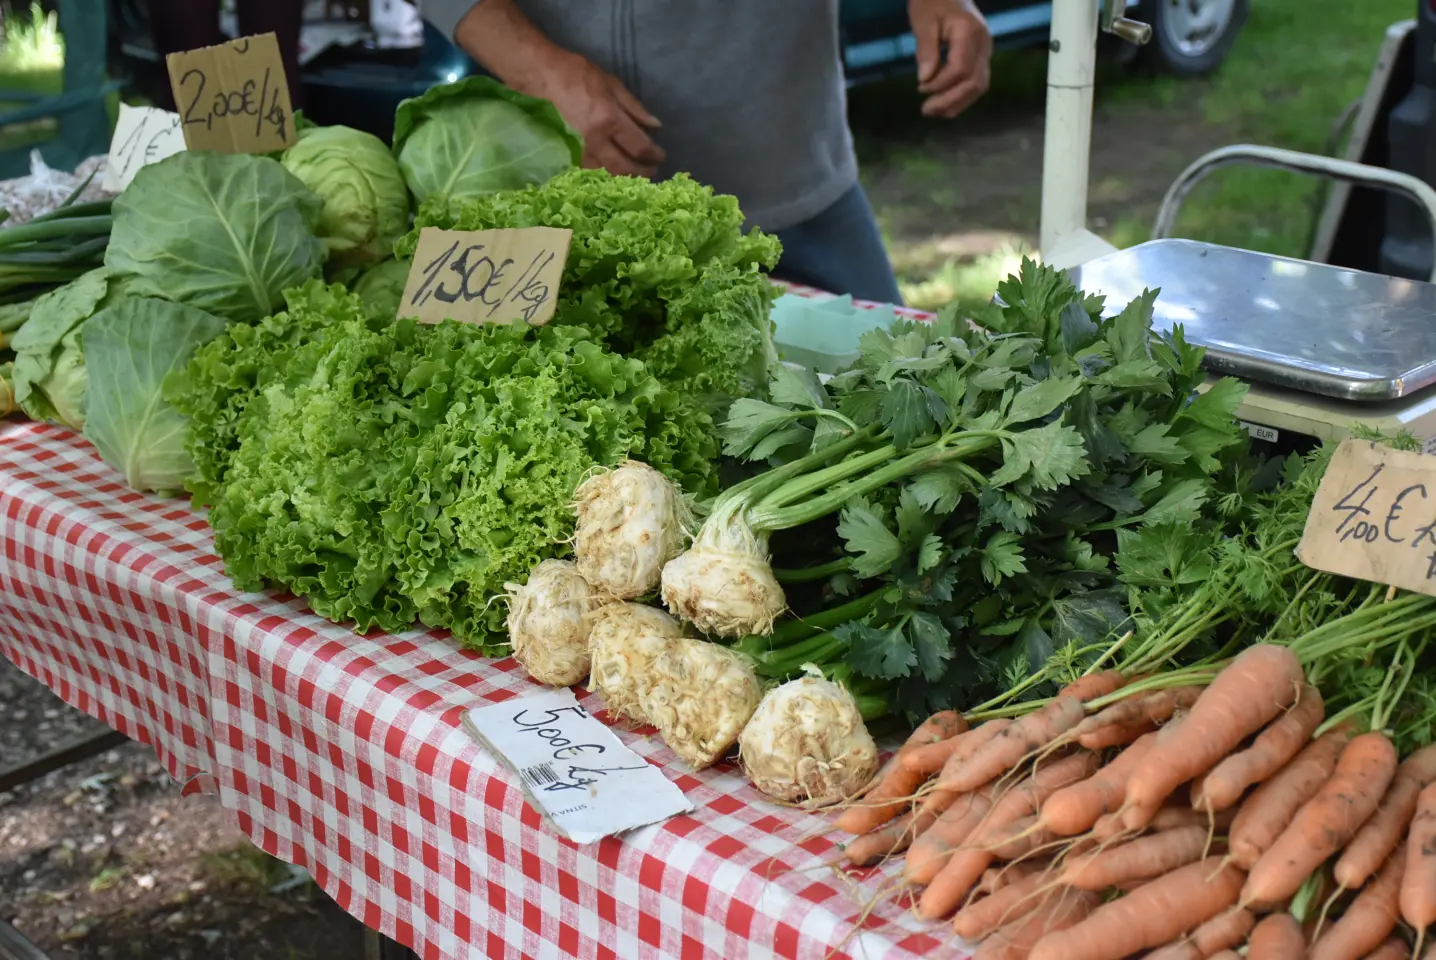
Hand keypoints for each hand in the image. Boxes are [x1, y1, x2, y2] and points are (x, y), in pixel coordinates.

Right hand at [529, 52, 665, 177]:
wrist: (546, 78)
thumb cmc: (580, 76)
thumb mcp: (613, 85)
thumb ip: (635, 108)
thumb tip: (655, 126)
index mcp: (610, 119)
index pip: (638, 146)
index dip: (653, 154)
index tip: (660, 156)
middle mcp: (596, 139)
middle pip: (624, 165)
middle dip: (641, 171)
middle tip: (652, 171)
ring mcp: (580, 148)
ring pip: (606, 173)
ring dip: (624, 177)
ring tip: (635, 176)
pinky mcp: (568, 152)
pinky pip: (590, 171)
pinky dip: (604, 175)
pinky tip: (613, 174)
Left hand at [908, 0, 992, 117]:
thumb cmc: (932, 2)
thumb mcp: (923, 21)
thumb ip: (926, 50)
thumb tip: (925, 79)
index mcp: (969, 32)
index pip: (960, 69)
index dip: (940, 84)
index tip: (920, 88)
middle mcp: (983, 43)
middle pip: (974, 82)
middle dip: (950, 100)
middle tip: (926, 110)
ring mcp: (986, 51)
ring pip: (979, 86)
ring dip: (957, 103)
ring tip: (934, 111)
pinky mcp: (982, 57)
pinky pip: (976, 82)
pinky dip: (961, 96)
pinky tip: (943, 103)